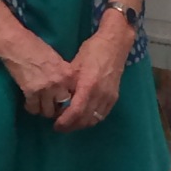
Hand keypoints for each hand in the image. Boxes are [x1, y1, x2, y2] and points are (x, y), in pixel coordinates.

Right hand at [0, 7, 76, 118]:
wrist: (17, 44)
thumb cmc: (36, 47)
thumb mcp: (57, 59)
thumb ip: (63, 74)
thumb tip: (66, 89)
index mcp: (68, 73)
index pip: (75, 95)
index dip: (70, 100)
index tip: (65, 102)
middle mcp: (59, 83)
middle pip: (63, 106)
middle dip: (58, 108)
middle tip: (52, 106)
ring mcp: (45, 89)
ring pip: (48, 111)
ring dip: (44, 110)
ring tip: (40, 105)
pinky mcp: (30, 92)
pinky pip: (33, 108)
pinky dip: (31, 108)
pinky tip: (30, 102)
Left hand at [53, 18, 130, 133]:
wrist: (114, 44)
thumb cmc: (92, 51)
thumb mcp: (74, 66)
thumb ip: (67, 85)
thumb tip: (57, 101)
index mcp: (89, 86)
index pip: (76, 112)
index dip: (65, 122)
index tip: (55, 125)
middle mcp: (100, 95)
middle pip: (85, 120)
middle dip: (71, 126)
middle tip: (60, 126)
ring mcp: (109, 97)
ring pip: (94, 120)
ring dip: (81, 124)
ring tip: (70, 122)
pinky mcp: (114, 97)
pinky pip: (102, 115)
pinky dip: (91, 119)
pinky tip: (84, 116)